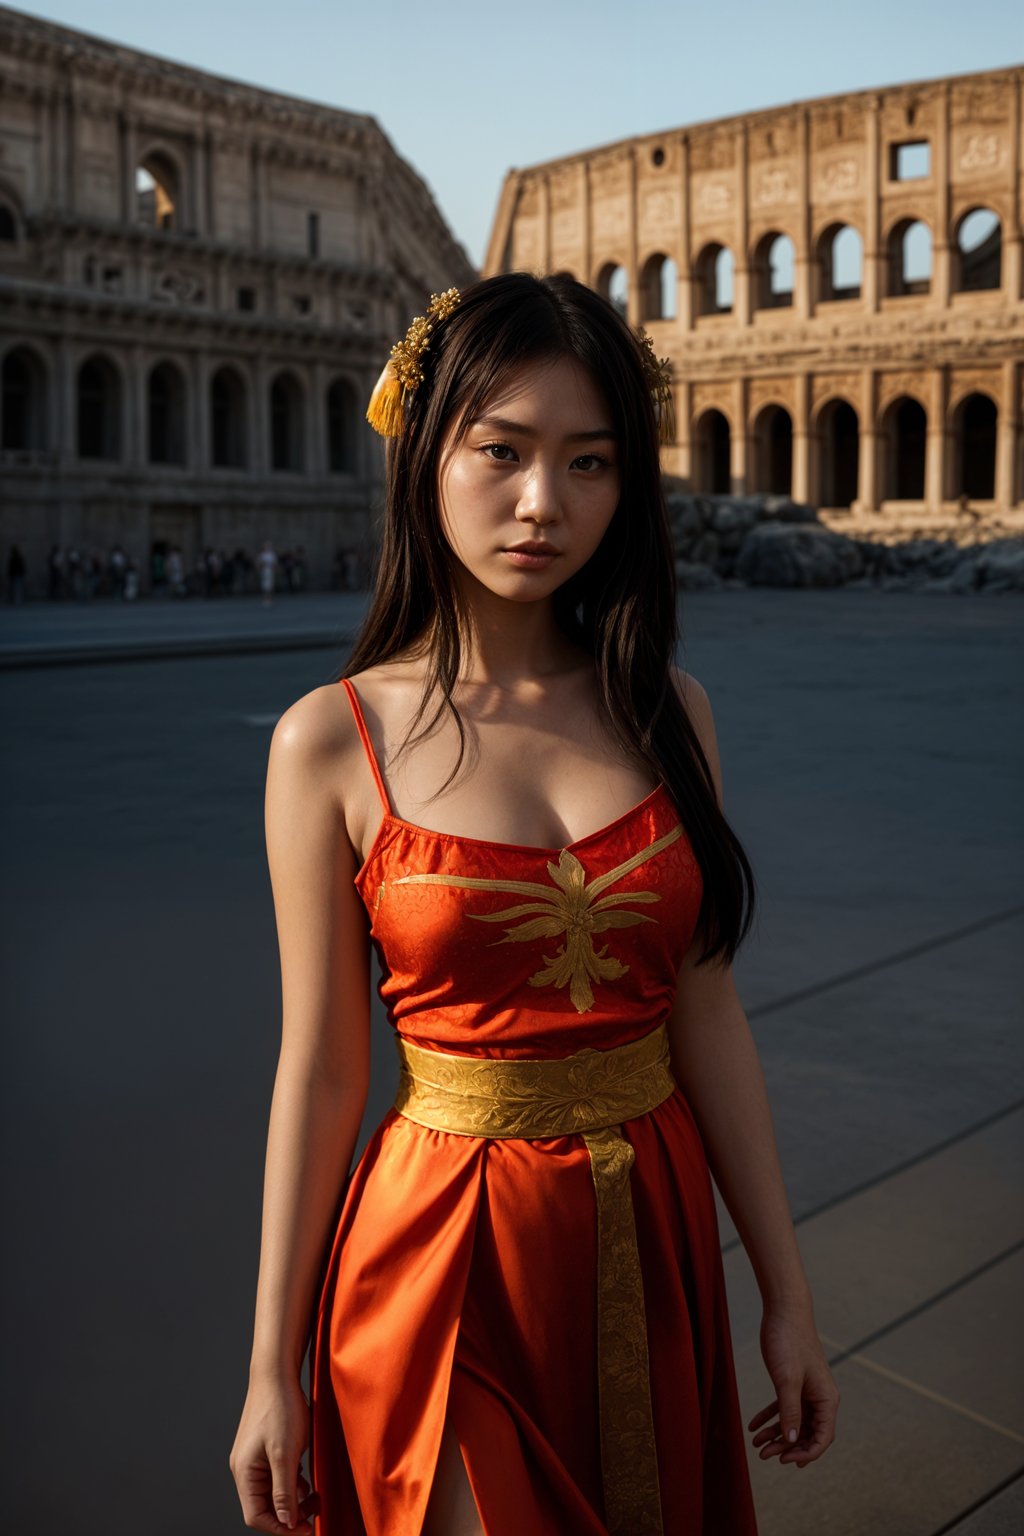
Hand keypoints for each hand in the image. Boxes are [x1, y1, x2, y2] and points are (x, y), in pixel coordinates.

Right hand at [229, 1371, 320, 1531]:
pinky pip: (275, 1477)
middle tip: (315, 1513)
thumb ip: (284, 1491)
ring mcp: (252, 1458)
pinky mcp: (263, 1449)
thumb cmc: (280, 1409)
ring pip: (271, 1492)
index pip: (257, 1516)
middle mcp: (244, 1469)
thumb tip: (286, 1523)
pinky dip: (291, 1484)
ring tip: (315, 1498)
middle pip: (264, 1507)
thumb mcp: (285, 1454)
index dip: (281, 1528)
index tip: (306, 1529)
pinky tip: (306, 1482)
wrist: (277, 1373)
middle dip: (289, 1515)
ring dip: (292, 1500)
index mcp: (244, 1473)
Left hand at [748, 1297, 839, 1468]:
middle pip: (808, 1433)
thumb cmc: (788, 1341)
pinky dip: (770, 1417)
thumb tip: (792, 1442)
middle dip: (787, 1447)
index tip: (783, 1460)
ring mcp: (807, 1390)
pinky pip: (784, 1407)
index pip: (823, 1438)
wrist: (783, 1309)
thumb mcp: (787, 1380)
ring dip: (777, 1435)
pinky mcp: (794, 1382)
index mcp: (827, 1399)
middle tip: (765, 1456)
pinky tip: (753, 1426)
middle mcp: (820, 1397)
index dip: (805, 1453)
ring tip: (756, 1446)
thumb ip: (790, 1412)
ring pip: (794, 1422)